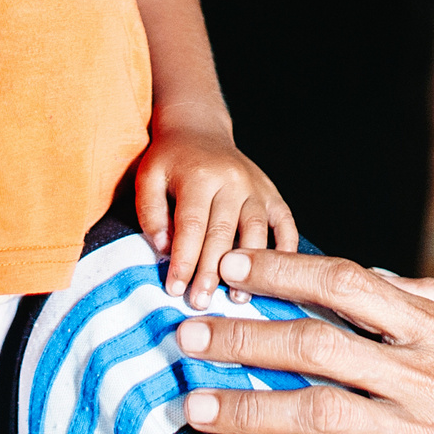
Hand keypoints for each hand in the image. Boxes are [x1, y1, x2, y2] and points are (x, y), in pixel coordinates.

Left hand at [135, 106, 295, 309]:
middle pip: (223, 232)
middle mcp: (233, 180)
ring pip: (256, 232)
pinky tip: (276, 279)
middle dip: (212, 272)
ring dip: (249, 269)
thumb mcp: (148, 178)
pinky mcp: (273, 195)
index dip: (183, 260)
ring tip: (237, 299)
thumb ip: (151, 213)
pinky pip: (286, 225)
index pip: (191, 224)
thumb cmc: (170, 161)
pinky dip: (285, 252)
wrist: (199, 130)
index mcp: (199, 175)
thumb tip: (165, 249)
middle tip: (201, 303)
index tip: (175, 290)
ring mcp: (257, 188)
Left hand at [175, 249, 433, 433]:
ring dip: (248, 410)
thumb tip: (382, 277)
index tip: (233, 270)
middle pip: (311, 345)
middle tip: (184, 334)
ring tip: (194, 408)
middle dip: (240, 337)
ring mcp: (419, 433)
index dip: (282, 271)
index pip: (344, 282)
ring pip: (315, 413)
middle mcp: (419, 373)